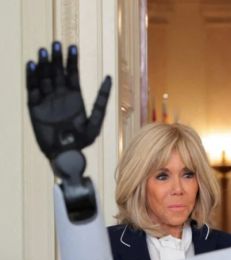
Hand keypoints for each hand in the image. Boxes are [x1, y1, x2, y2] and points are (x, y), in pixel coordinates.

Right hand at [26, 41, 110, 159]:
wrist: (65, 154)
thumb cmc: (82, 141)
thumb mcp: (95, 122)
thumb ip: (101, 101)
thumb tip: (108, 78)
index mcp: (74, 96)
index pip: (72, 73)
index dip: (72, 60)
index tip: (72, 47)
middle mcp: (60, 95)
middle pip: (57, 72)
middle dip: (56, 58)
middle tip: (56, 44)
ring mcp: (47, 100)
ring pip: (44, 78)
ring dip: (43, 65)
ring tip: (43, 52)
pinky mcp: (35, 107)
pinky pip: (32, 89)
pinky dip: (31, 78)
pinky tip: (32, 65)